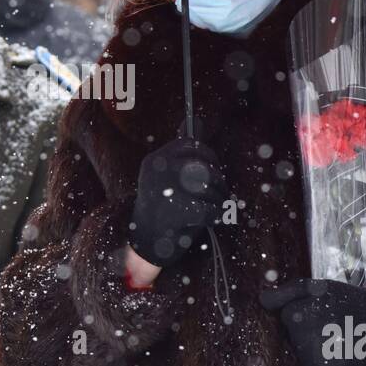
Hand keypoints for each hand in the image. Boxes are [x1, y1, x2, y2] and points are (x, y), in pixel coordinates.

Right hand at [128, 137, 225, 266]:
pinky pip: (211, 209)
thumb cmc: (162, 208)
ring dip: (220, 198)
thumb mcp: (166, 177)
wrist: (145, 245)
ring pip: (209, 186)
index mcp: (155, 160)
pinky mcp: (177, 212)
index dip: (209, 156)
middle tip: (219, 192)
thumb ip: (181, 153)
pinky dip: (219, 215)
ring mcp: (166, 190)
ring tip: (217, 206)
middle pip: (203, 165)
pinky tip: (215, 219)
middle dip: (218, 179)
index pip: (191, 145)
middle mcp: (158, 171)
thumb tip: (197, 120)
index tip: (211, 170)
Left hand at [259, 278, 365, 365]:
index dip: (307, 311)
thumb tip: (262, 301)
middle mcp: (301, 339)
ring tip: (336, 339)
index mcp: (297, 315)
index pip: (287, 316)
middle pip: (291, 336)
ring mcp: (311, 360)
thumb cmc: (348, 304)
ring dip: (314, 348)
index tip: (325, 310)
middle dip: (306, 331)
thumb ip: (286, 292)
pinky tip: (337, 355)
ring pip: (300, 354)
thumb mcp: (317, 287)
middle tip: (331, 326)